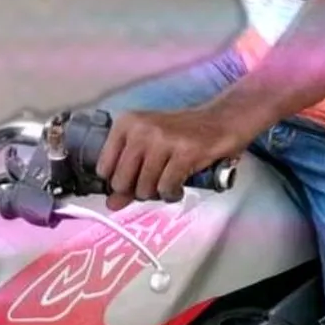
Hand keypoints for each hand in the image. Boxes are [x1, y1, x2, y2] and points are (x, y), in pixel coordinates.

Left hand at [96, 106, 245, 210]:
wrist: (220, 120)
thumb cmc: (180, 134)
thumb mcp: (149, 148)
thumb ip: (129, 175)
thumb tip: (111, 204)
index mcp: (126, 123)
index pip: (104, 168)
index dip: (118, 182)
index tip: (133, 181)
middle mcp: (141, 129)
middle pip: (122, 181)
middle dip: (137, 191)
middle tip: (153, 184)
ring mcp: (163, 139)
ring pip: (144, 188)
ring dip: (157, 193)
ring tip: (168, 182)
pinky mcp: (185, 152)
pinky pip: (167, 188)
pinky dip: (172, 194)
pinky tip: (179, 185)